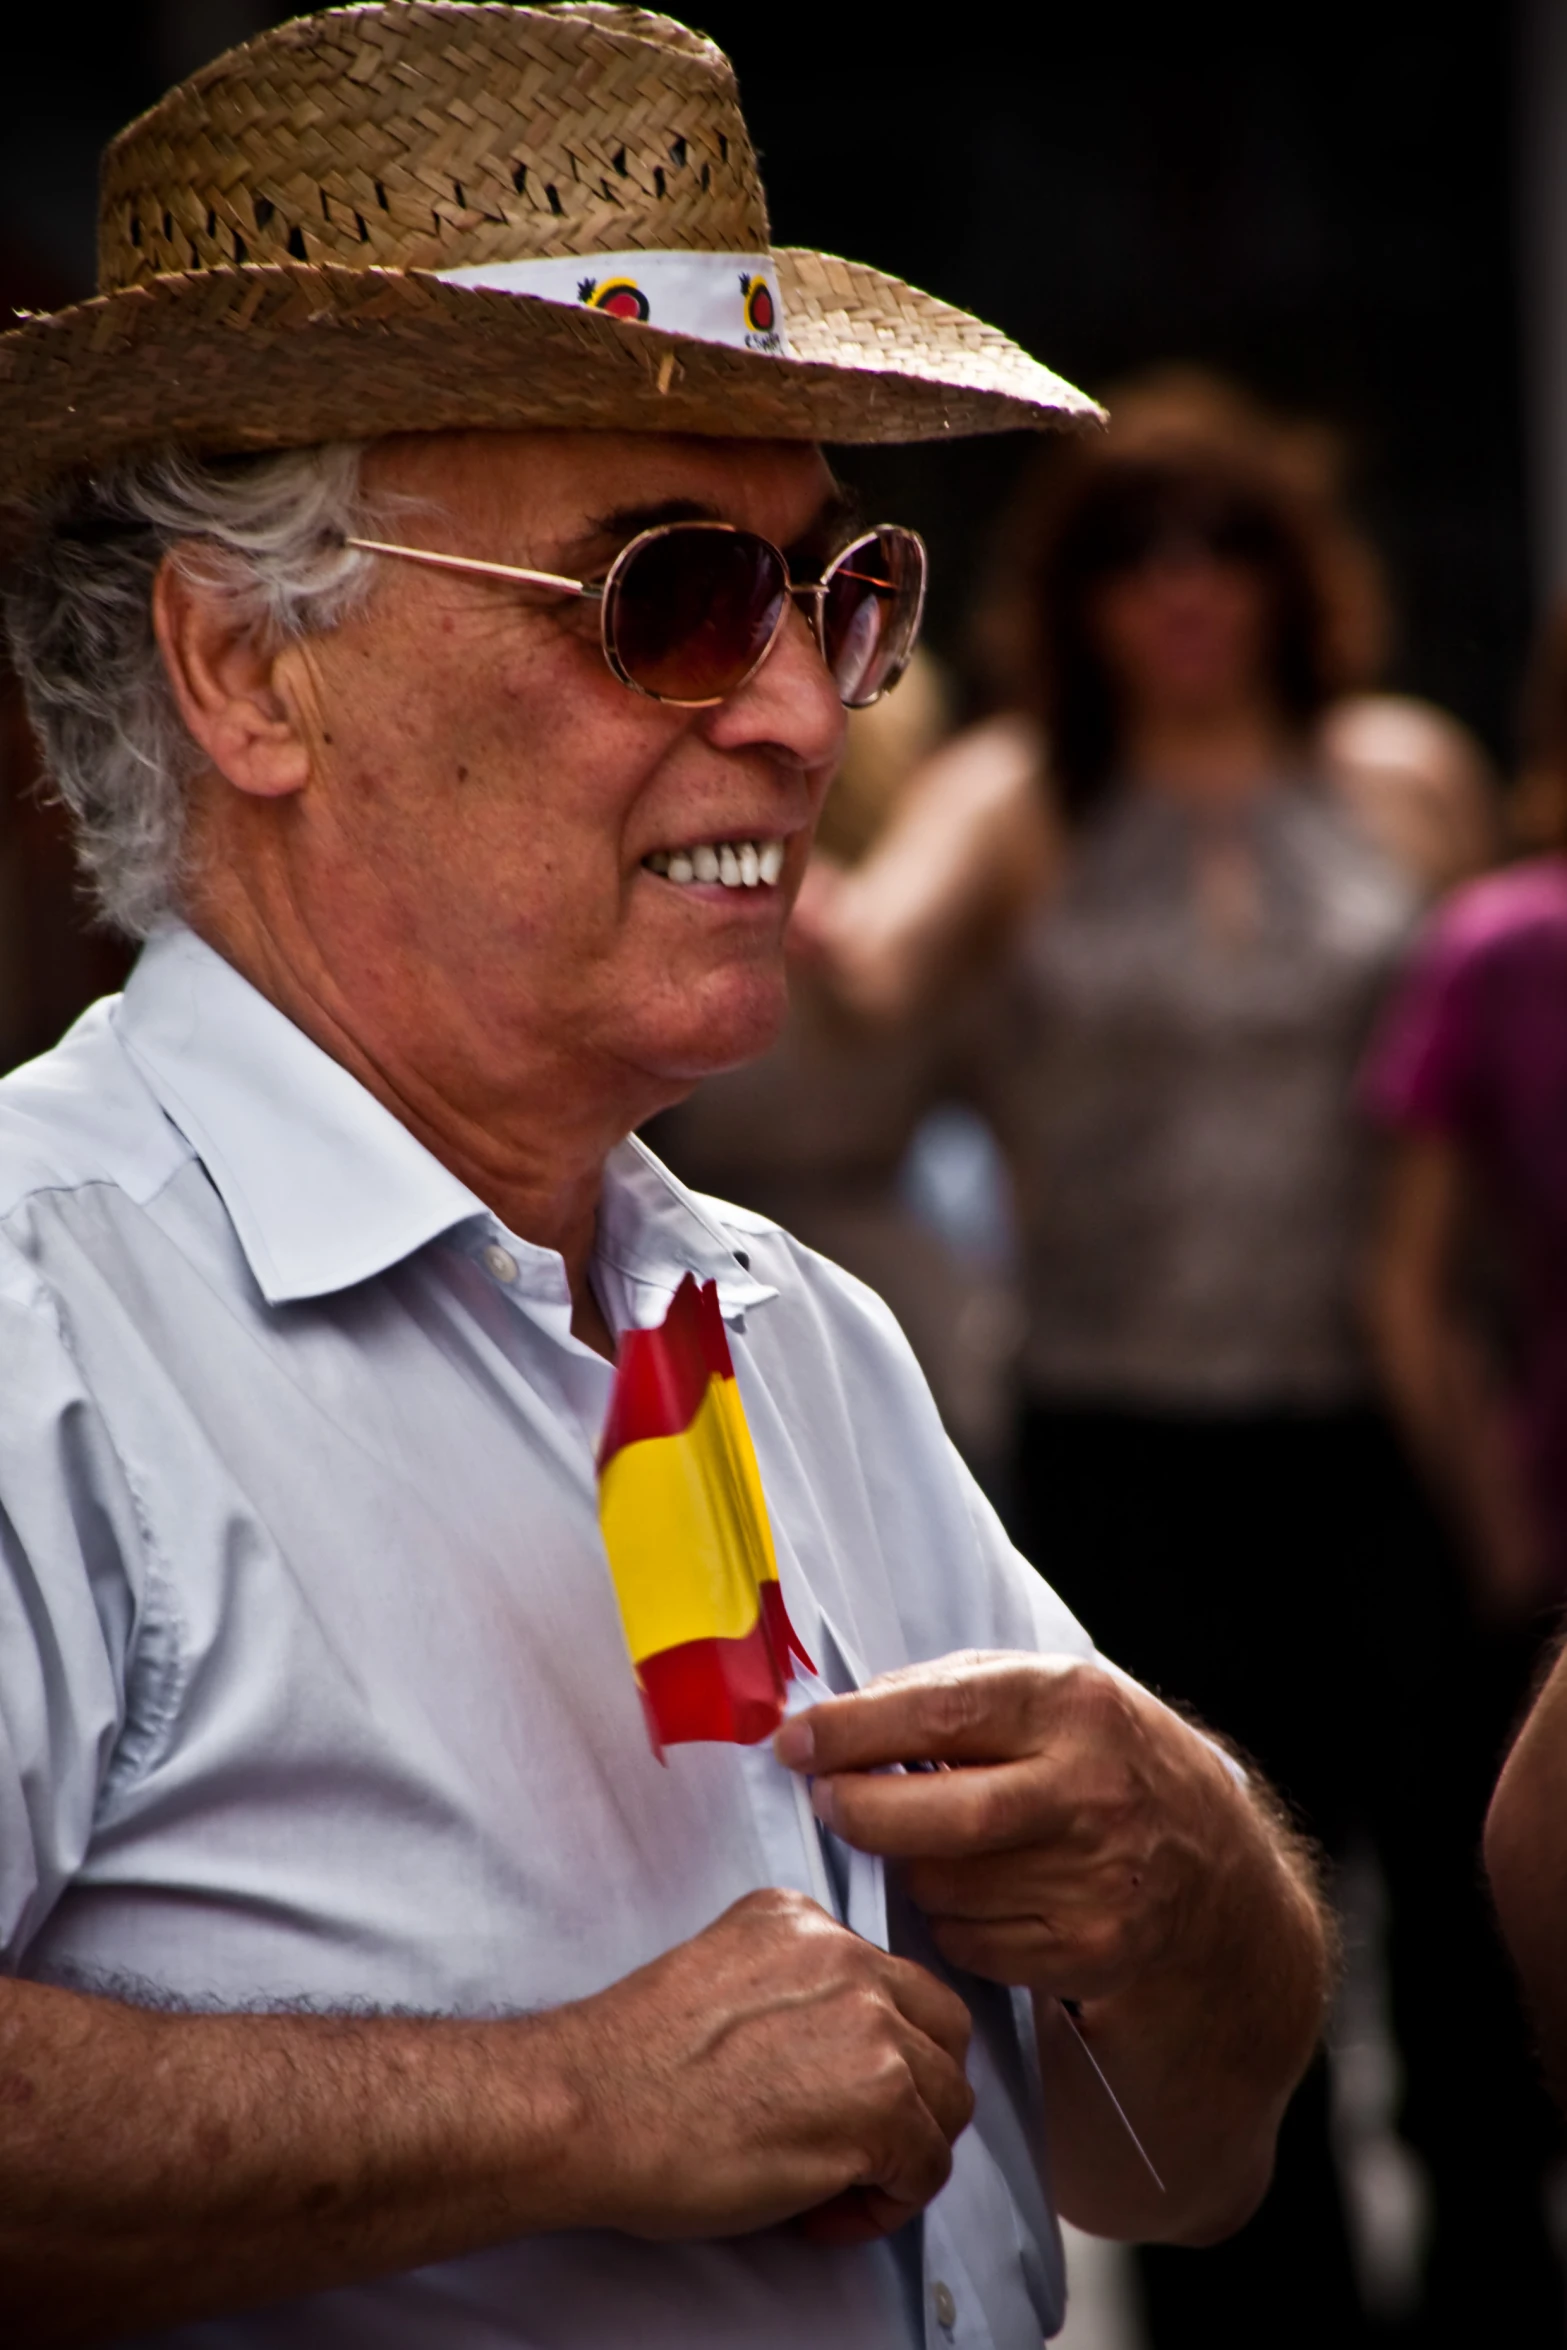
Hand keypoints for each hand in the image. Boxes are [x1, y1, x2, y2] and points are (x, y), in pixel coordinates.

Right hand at [549, 1888, 973, 2241]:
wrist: (592, 2107)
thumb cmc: (633, 2065)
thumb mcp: (723, 1975)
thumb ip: (793, 1989)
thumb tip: (835, 2055)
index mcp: (802, 1920)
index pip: (893, 1983)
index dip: (880, 2051)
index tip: (836, 2095)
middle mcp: (847, 1957)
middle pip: (943, 2030)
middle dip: (917, 2092)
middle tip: (863, 2142)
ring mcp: (871, 2025)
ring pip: (947, 2099)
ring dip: (903, 2152)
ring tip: (836, 2186)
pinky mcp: (880, 2101)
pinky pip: (928, 2165)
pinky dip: (890, 2204)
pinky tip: (825, 2211)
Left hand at [774, 1652, 1236, 2003]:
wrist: (1212, 1862)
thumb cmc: (1106, 1758)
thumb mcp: (1049, 1691)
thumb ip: (951, 1691)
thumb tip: (841, 1714)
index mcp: (1073, 1704)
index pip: (937, 1714)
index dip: (850, 1731)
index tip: (795, 1740)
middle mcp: (1091, 1790)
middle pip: (936, 1815)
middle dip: (858, 1809)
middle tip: (827, 1799)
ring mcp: (1095, 1878)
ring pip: (942, 1885)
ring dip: (910, 1867)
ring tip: (936, 1841)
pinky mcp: (1089, 1948)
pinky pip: (967, 1943)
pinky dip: (950, 1920)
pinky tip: (979, 1890)